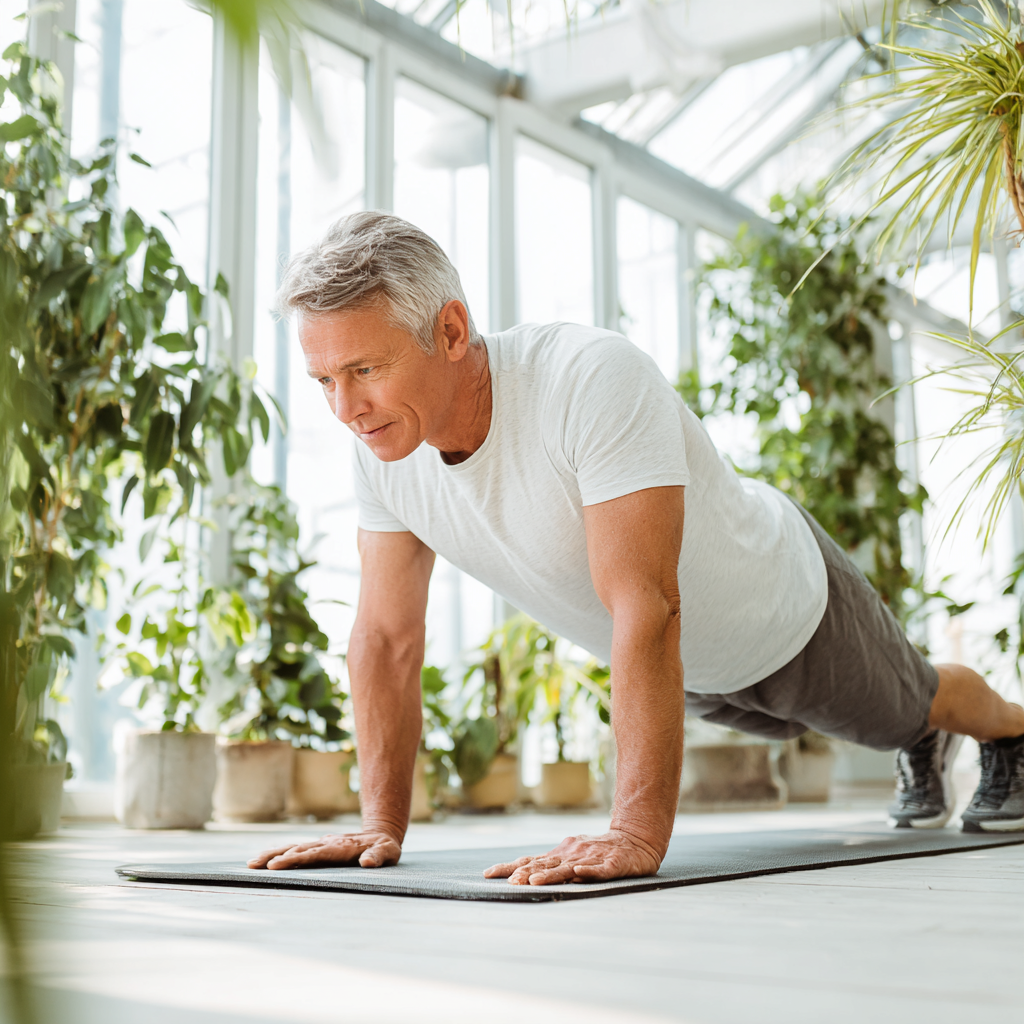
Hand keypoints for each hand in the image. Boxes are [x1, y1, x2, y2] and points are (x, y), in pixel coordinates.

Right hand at [247, 829, 401, 870]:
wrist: (382, 832)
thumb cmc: (385, 847)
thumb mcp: (388, 852)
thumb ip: (379, 857)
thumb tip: (367, 863)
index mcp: (340, 847)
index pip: (313, 854)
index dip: (295, 859)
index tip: (277, 865)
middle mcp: (327, 844)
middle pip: (297, 849)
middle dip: (275, 856)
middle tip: (254, 865)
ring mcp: (322, 844)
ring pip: (294, 848)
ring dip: (273, 854)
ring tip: (252, 863)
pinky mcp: (320, 848)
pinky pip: (298, 850)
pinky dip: (281, 854)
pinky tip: (267, 860)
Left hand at [483, 829, 662, 885]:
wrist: (635, 841)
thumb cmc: (600, 852)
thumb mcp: (572, 858)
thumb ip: (551, 867)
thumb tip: (521, 876)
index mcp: (560, 854)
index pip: (530, 861)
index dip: (509, 867)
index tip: (488, 874)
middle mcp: (571, 853)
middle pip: (546, 864)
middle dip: (527, 873)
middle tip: (510, 882)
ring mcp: (591, 857)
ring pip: (568, 867)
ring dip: (551, 875)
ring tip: (534, 881)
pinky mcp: (612, 863)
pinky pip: (600, 869)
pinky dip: (589, 872)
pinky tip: (579, 874)